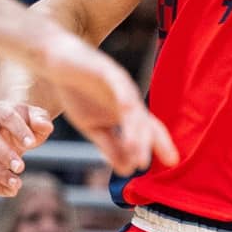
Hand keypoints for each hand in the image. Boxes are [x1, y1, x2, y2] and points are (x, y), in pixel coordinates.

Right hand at [0, 99, 54, 194]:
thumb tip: (44, 126)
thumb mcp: (37, 118)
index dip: (18, 130)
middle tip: (21, 167)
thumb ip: (41, 120)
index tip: (32, 144)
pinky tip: (9, 192)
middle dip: (4, 154)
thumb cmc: (26, 124)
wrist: (11, 128)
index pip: (7, 117)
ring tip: (17, 185)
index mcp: (0, 110)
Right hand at [39, 31, 177, 178]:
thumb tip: (127, 170)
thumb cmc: (78, 93)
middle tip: (143, 164)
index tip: (172, 163)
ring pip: (133, 108)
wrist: (59, 62)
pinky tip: (126, 110)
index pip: (149, 131)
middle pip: (145, 122)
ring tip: (134, 147)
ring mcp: (120, 85)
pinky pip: (119, 85)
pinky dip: (124, 98)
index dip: (161, 145)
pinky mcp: (108, 71)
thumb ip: (110, 147)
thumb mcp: (93, 127)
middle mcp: (129, 100)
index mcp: (128, 114)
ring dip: (135, 129)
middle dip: (148, 142)